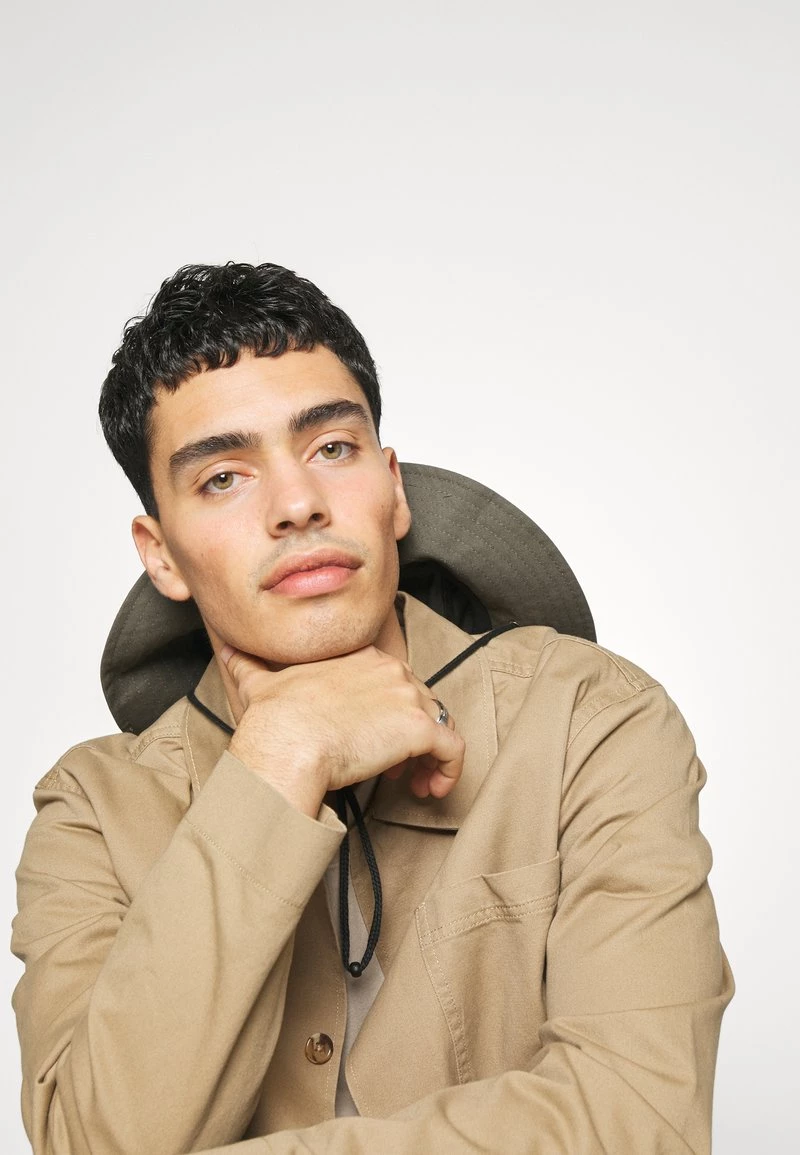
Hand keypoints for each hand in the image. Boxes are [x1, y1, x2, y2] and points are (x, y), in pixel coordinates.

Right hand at [221, 645, 464, 816]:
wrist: (288, 741)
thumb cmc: (275, 719)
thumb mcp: (261, 684)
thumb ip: (249, 665)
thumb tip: (228, 651)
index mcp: (362, 657)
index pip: (395, 681)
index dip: (390, 712)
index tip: (374, 741)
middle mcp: (391, 669)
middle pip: (422, 701)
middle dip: (411, 736)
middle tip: (393, 768)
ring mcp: (409, 696)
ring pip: (441, 723)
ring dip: (431, 756)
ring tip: (414, 783)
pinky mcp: (421, 729)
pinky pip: (454, 749)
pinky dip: (450, 771)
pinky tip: (431, 790)